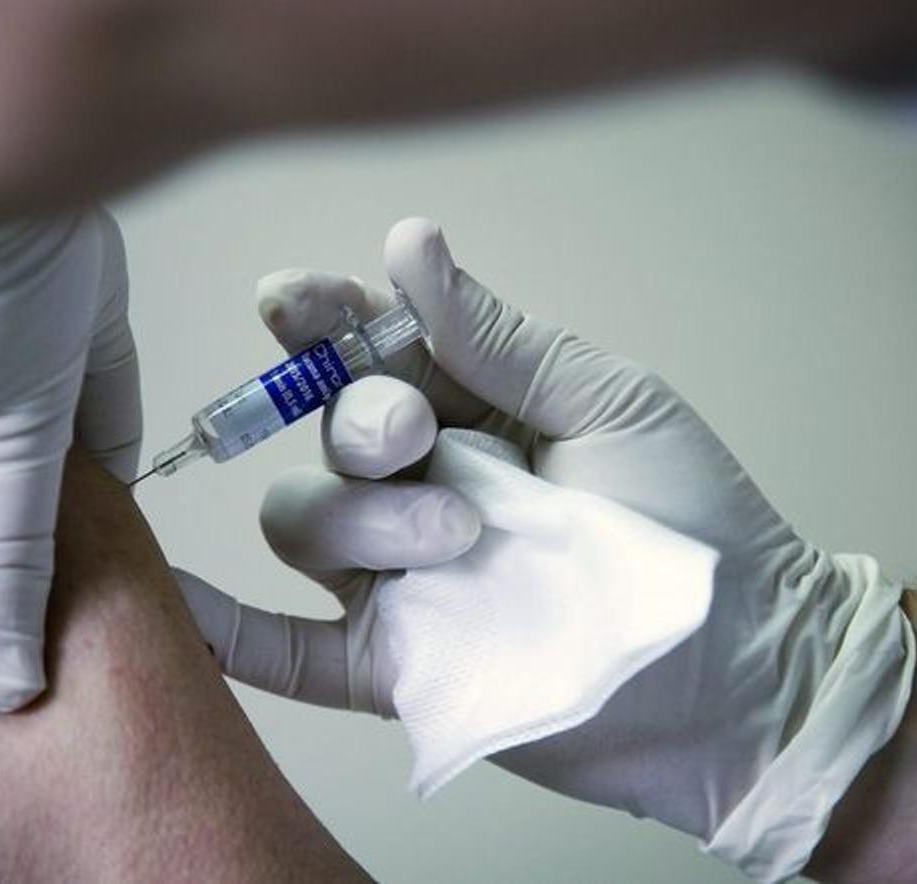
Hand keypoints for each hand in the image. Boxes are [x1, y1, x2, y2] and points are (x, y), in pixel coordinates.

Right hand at [180, 218, 912, 877]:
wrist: (738, 673)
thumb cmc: (691, 522)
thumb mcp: (609, 405)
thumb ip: (498, 339)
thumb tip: (407, 244)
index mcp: (473, 408)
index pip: (366, 350)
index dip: (319, 319)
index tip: (288, 300)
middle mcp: (421, 485)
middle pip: (329, 432)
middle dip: (361, 420)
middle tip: (418, 435)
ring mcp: (402, 577)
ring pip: (308, 524)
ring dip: (360, 519)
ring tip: (457, 539)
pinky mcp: (394, 664)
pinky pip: (285, 648)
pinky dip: (223, 627)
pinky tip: (178, 598)